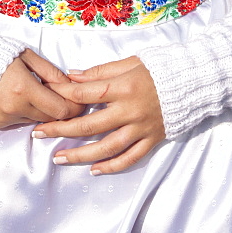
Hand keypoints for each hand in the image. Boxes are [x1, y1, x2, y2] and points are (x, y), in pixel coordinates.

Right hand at [0, 47, 85, 128]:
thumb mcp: (27, 56)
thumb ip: (51, 72)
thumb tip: (70, 85)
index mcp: (24, 89)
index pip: (60, 109)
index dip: (74, 107)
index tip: (79, 100)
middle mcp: (14, 108)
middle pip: (50, 118)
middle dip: (59, 108)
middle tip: (60, 94)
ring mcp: (4, 118)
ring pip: (35, 121)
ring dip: (41, 110)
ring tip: (36, 92)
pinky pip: (19, 122)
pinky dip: (25, 112)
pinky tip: (19, 98)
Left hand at [33, 56, 164, 174]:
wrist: (192, 82)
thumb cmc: (158, 68)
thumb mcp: (129, 62)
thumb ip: (100, 71)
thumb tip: (72, 76)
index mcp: (123, 87)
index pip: (86, 94)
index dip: (63, 96)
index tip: (46, 98)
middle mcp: (130, 110)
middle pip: (89, 125)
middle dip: (61, 130)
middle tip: (39, 134)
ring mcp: (141, 128)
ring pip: (106, 147)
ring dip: (80, 155)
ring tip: (58, 158)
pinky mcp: (152, 140)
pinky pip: (129, 158)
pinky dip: (111, 166)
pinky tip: (93, 170)